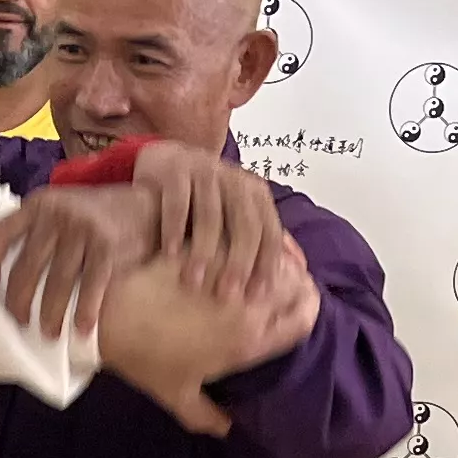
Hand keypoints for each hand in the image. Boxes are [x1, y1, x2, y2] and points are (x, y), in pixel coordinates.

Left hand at [0, 183, 151, 330]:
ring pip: (57, 281)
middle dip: (19, 301)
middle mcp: (56, 215)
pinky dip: (85, 310)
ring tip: (49, 333)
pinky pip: (91, 284)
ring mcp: (82, 229)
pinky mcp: (107, 245)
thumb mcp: (58, 208)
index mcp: (36, 206)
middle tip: (20, 322)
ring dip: (51, 313)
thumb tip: (5, 275)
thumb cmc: (93, 215)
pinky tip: (81, 328)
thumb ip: (34, 230)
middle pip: (25, 267)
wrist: (144, 205)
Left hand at [95, 250, 318, 434]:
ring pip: (277, 258)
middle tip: (288, 281)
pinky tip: (244, 244)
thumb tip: (227, 430)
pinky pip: (244, 239)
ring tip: (269, 262)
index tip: (298, 307)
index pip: (303, 320)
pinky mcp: (208, 247)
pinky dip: (251, 240)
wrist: (109, 318)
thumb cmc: (143, 359)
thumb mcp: (176, 395)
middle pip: (299, 285)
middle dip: (300, 282)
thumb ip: (207, 416)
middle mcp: (248, 306)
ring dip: (279, 258)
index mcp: (248, 342)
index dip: (308, 311)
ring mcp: (229, 273)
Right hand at [131, 140, 287, 296]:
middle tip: (227, 295)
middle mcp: (235, 181)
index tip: (257, 297)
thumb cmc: (203, 200)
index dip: (266, 265)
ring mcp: (206, 173)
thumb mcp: (234, 215)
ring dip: (204, 252)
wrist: (165, 160)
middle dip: (238, 263)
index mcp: (256, 194)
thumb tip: (291, 274)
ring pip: (210, 216)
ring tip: (196, 282)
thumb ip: (258, 238)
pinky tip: (169, 256)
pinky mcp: (175, 171)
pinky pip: (177, 204)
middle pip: (245, 225)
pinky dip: (173, 231)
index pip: (270, 232)